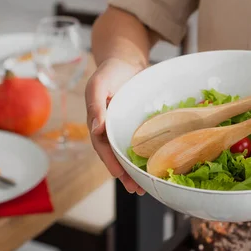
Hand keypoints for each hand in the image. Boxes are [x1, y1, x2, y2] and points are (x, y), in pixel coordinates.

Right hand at [86, 58, 144, 194]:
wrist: (125, 61)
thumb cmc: (110, 71)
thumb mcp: (99, 84)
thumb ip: (96, 105)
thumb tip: (96, 130)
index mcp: (97, 122)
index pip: (102, 147)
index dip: (111, 162)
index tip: (120, 175)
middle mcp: (109, 129)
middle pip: (115, 156)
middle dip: (125, 174)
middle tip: (136, 189)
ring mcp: (122, 129)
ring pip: (127, 153)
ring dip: (135, 170)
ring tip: (145, 186)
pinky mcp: (135, 126)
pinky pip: (140, 143)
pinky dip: (146, 155)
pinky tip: (154, 166)